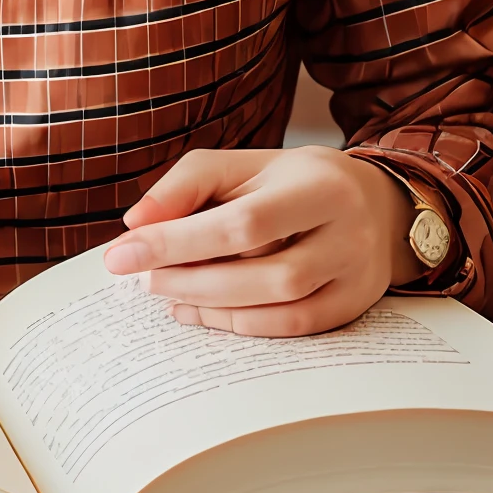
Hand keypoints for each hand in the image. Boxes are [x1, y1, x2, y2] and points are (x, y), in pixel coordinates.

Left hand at [102, 146, 419, 337]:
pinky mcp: (356, 306)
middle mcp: (347, 233)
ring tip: (167, 294)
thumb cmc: (286, 181)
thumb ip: (183, 187)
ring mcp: (358, 275)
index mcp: (317, 186)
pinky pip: (297, 327)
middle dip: (191, 278)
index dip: (177, 241)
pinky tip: (202, 313)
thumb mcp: (236, 166)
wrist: (371, 202)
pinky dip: (243, 325)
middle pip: (264, 271)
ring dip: (214, 305)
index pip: (241, 222)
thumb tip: (135, 224)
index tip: (121, 254)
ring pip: (282, 306)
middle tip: (143, 278)